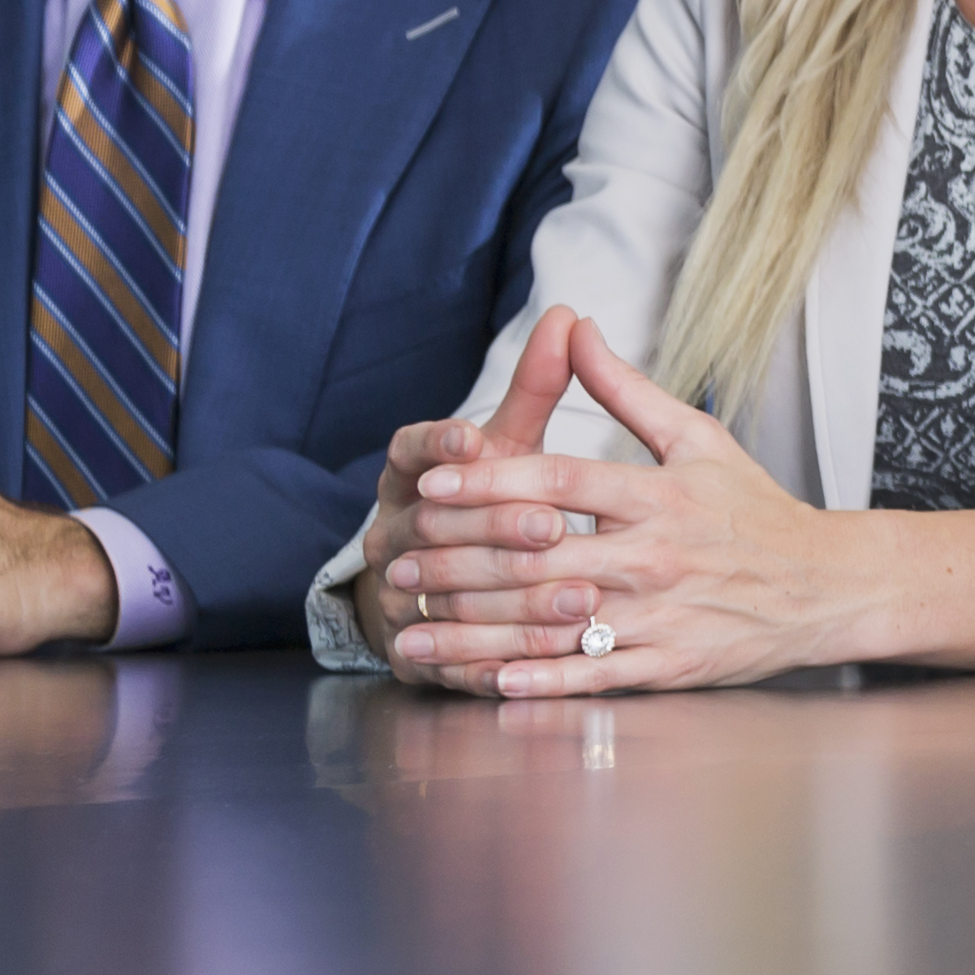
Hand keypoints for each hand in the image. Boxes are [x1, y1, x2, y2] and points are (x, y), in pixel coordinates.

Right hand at [343, 304, 593, 668]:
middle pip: (435, 527)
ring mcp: (397, 595)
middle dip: (496, 527)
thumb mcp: (508, 445)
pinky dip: (505, 659)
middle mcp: (392, 534)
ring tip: (582, 597)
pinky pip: (457, 658)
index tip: (475, 438)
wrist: (436, 590)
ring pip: (451, 595)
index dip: (438, 446)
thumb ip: (536, 388)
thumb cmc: (489, 499)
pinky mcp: (417, 651)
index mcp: (407, 478)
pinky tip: (554, 659)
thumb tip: (571, 314)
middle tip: (555, 525)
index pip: (408, 451)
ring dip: (515, 600)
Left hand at [377, 321, 858, 697]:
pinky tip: (485, 682)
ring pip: (550, 623)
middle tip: (395, 562)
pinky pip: (592, 676)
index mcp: (658, 494)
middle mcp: (654, 554)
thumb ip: (629, 389)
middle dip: (454, 561)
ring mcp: (661, 614)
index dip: (486, 484)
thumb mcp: (700, 438)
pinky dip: (538, 681)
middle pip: (535, 556)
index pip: (557, 483)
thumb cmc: (756, 510)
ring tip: (410, 632)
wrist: (828, 585)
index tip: (427, 488)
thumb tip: (577, 328)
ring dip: (472, 632)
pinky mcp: (669, 665)